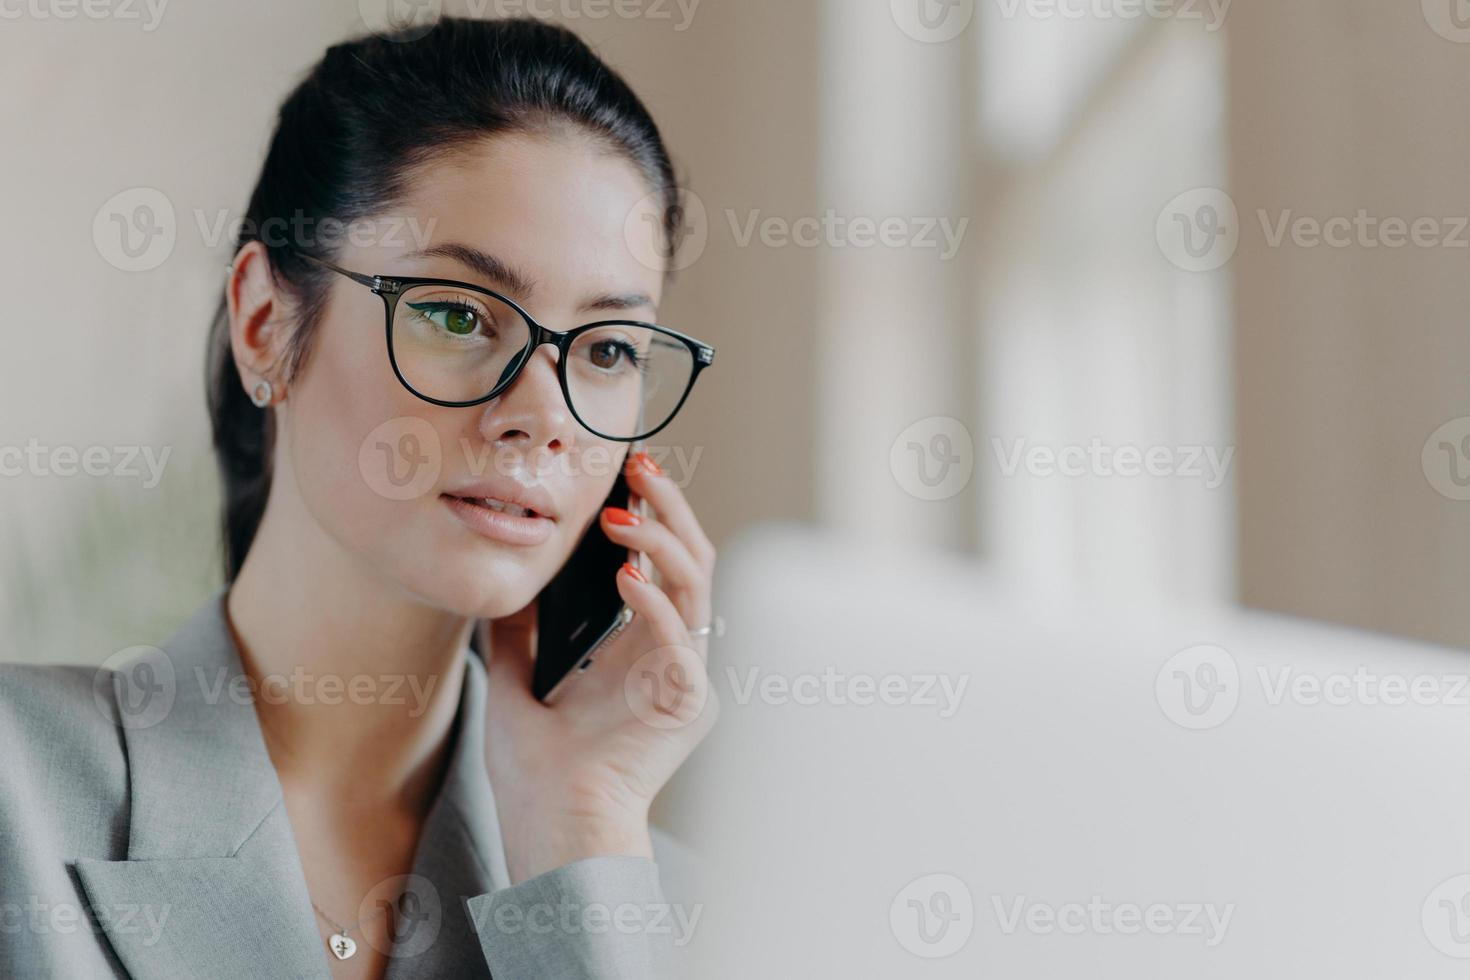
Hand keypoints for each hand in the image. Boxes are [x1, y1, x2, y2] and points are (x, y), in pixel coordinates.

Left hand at [479, 451, 719, 884]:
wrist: (548, 828)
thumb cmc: (538, 770)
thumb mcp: (518, 678)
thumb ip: (523, 629)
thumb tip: (512, 577)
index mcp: (643, 650)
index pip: (664, 564)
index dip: (652, 514)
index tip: (625, 473)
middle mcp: (673, 656)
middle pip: (691, 561)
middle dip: (669, 507)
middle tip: (640, 465)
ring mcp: (685, 678)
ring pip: (697, 587)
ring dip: (662, 542)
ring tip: (620, 516)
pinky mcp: (686, 704)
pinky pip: (680, 639)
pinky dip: (655, 602)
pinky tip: (625, 575)